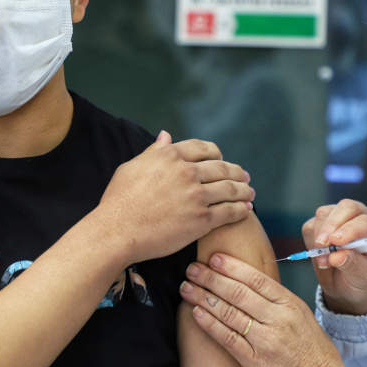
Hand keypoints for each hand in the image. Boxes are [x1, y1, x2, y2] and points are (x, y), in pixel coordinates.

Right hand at [94, 131, 254, 264]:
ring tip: (250, 192)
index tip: (221, 158)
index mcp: (171, 156)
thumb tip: (166, 135)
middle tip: (244, 176)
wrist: (117, 231)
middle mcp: (187, 172)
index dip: (216, 153)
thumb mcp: (132, 167)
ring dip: (244, 190)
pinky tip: (247, 209)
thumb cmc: (119, 200)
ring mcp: (196, 196)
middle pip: (222, 167)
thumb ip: (153, 151)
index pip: (204, 148)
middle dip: (236, 171)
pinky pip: (229, 212)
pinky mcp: (202, 220)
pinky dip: (242, 209)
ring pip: (230, 189)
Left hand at [179, 254, 349, 366]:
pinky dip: (209, 323)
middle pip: (238, 292)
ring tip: (187, 288)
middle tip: (192, 269)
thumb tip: (247, 280)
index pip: (256, 279)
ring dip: (204, 298)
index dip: (232, 266)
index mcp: (289, 303)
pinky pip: (227, 338)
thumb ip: (276, 299)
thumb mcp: (301, 315)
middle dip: (211, 278)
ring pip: (228, 312)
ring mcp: (265, 340)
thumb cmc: (311, 348)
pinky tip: (196, 312)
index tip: (213, 258)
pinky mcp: (254, 361)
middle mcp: (277, 319)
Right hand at [302, 200, 366, 314]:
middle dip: (332, 225)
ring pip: (325, 214)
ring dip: (320, 237)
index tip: (336, 242)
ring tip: (324, 261)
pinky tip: (320, 256)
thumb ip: (353, 266)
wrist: (348, 287)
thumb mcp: (365, 279)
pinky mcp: (324, 223)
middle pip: (346, 207)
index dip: (351, 229)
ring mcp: (343, 218)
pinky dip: (311, 241)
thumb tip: (336, 256)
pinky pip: (312, 224)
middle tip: (322, 245)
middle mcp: (363, 217)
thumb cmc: (364, 281)